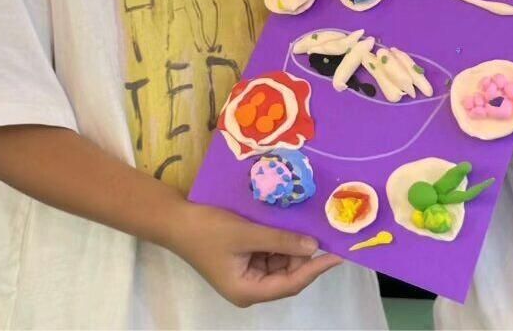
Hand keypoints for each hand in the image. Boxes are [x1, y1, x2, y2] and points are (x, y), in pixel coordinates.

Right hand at [166, 202, 340, 307]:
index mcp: (248, 291)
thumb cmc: (207, 230)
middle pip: (287, 275)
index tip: (336, 255)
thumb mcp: (247, 233)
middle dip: (304, 255)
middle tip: (325, 233)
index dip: (315, 269)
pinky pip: (269, 253)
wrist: (175, 220)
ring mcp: (246, 274)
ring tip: (310, 226)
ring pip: (280, 263)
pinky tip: (290, 226)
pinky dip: (280, 241)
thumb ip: (281, 241)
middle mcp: (249, 288)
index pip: (291, 284)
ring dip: (292, 246)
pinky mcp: (243, 261)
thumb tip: (314, 246)